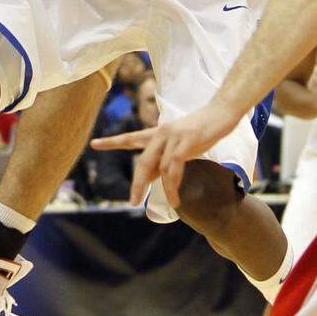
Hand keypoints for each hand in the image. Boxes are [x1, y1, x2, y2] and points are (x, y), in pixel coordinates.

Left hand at [92, 99, 239, 207]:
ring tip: (171, 203)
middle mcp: (161, 133)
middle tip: (133, 201)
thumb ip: (164, 158)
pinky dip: (173, 184)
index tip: (94, 144)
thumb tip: (151, 178)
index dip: (112, 141)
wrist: (222, 112)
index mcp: (158, 133)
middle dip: (138, 183)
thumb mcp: (179, 145)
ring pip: (159, 167)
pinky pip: (174, 167)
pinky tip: (176, 197)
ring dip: (163, 189)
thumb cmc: (201, 129)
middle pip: (143, 161)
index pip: (131, 137)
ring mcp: (173, 136)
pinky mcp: (186, 140)